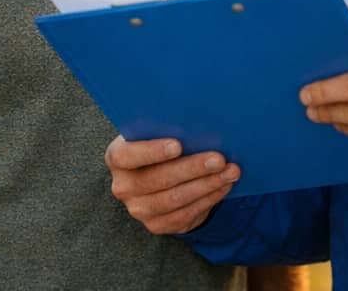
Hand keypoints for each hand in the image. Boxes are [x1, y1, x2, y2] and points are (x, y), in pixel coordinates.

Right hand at [105, 136, 239, 233]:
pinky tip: (224, 186)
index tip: (178, 145)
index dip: (151, 151)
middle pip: (157, 179)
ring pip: (174, 199)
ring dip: (206, 185)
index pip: (126, 155)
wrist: (162, 174)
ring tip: (230, 172)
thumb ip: (169, 127)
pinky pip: (184, 214)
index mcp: (117, 156)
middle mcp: (123, 185)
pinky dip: (208, 199)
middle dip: (192, 168)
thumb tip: (200, 123)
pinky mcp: (156, 224)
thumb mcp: (159, 132)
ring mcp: (138, 209)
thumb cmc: (162, 143)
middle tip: (219, 159)